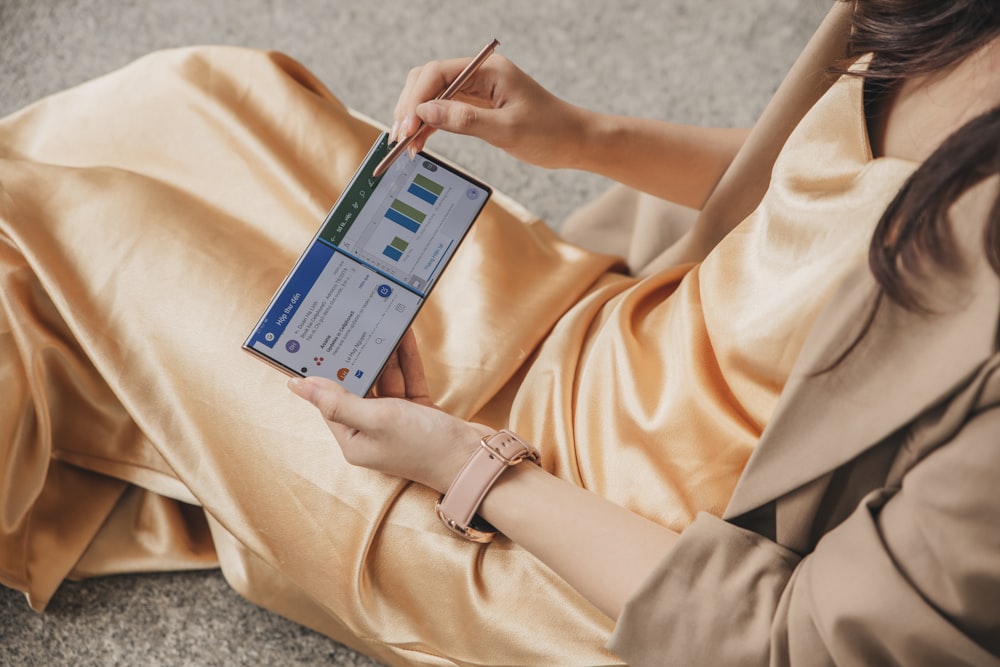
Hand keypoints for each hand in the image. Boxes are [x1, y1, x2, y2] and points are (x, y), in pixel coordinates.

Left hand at [287, 330, 490, 492]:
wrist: (475, 458)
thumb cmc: (424, 445)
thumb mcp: (377, 419)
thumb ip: (337, 401)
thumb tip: (298, 386)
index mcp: (353, 440)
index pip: (330, 401)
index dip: (326, 372)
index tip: (320, 343)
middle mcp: (371, 432)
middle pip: (358, 388)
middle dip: (357, 358)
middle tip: (351, 325)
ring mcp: (395, 422)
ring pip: (385, 380)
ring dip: (384, 355)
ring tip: (379, 323)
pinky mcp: (417, 412)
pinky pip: (406, 380)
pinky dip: (405, 361)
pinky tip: (403, 337)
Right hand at [390, 53, 588, 168]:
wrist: (574, 142)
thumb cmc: (550, 132)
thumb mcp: (507, 130)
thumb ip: (465, 120)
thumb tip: (425, 114)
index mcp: (488, 70)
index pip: (438, 73)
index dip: (416, 99)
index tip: (407, 126)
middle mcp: (480, 75)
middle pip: (429, 81)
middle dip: (410, 107)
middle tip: (400, 138)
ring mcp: (477, 91)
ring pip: (433, 97)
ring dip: (416, 119)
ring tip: (405, 146)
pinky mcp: (477, 108)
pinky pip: (444, 112)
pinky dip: (429, 127)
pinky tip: (420, 144)